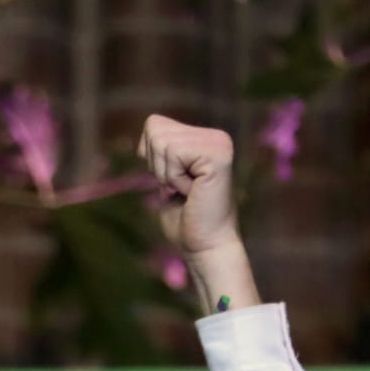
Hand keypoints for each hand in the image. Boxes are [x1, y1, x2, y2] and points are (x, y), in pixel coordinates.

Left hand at [138, 115, 239, 259]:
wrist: (203, 246)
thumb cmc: (183, 219)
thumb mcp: (165, 176)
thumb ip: (161, 151)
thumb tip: (150, 125)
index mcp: (204, 137)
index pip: (154, 124)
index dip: (151, 158)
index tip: (171, 181)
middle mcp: (216, 135)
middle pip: (154, 128)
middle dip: (156, 166)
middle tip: (179, 188)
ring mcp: (219, 143)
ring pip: (161, 141)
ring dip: (166, 174)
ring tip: (187, 190)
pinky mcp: (218, 155)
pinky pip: (173, 154)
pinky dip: (174, 178)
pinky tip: (192, 191)